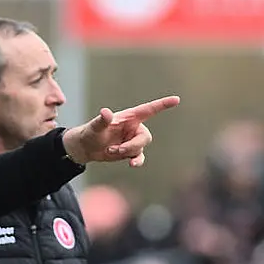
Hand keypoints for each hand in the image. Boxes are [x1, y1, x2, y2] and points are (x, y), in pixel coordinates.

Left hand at [62, 96, 179, 165]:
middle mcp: (134, 128)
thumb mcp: (95, 126)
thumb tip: (106, 112)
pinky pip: (139, 157)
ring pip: (140, 148)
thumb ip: (102, 120)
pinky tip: (131, 164)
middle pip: (145, 137)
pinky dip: (136, 161)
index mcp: (129, 117)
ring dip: (128, 152)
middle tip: (115, 149)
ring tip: (111, 151)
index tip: (176, 99)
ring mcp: (133, 140)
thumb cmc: (90, 132)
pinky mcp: (130, 152)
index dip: (163, 104)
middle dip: (132, 145)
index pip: (149, 109)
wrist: (87, 147)